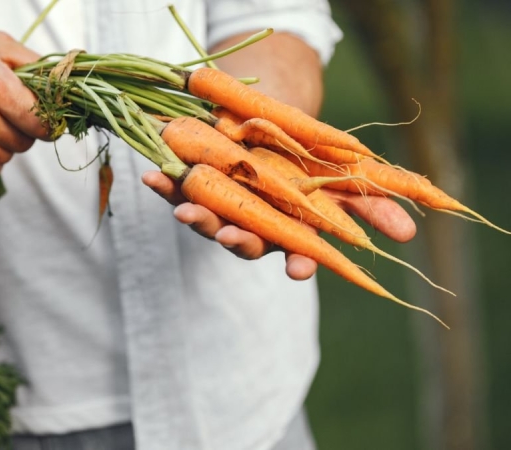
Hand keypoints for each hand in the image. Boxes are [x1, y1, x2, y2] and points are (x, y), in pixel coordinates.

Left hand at [142, 171, 415, 279]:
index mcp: (290, 228)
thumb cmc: (312, 159)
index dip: (298, 261)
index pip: (295, 253)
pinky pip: (177, 188)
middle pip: (243, 240)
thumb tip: (410, 235)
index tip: (298, 269)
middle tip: (229, 237)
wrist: (273, 121)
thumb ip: (372, 206)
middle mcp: (253, 223)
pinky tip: (151, 175)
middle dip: (236, 240)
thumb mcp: (346, 179)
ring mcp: (222, 205)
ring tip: (187, 209)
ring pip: (208, 219)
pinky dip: (164, 183)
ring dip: (196, 216)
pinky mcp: (195, 185)